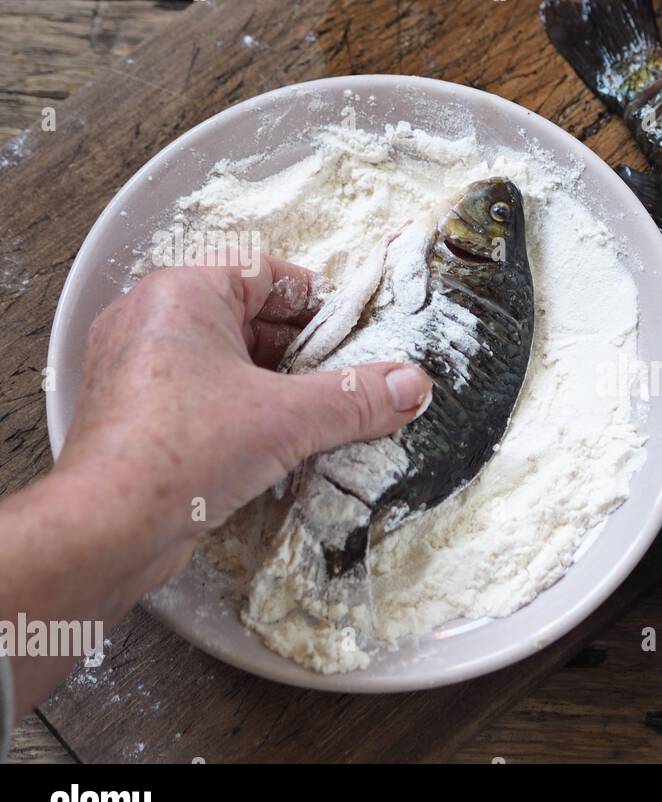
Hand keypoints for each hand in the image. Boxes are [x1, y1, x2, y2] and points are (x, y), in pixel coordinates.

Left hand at [54, 255, 431, 590]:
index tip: (356, 329)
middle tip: (348, 374)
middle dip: (302, 347)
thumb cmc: (179, 451)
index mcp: (182, 294)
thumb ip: (356, 398)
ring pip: (225, 358)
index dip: (317, 298)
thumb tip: (411, 386)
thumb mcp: (288, 418)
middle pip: (247, 314)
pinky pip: (203, 393)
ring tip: (320, 411)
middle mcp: (151, 320)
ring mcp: (138, 368)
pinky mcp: (137, 413)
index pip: (264, 271)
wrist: (108, 527)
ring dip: (275, 381)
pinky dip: (244, 408)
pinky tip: (276, 441)